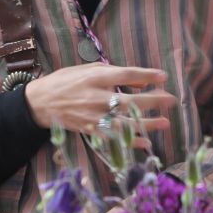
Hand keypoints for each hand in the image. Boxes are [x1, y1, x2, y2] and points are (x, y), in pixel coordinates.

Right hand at [24, 64, 175, 136]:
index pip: (126, 75)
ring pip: (125, 122)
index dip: (146, 76)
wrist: (40, 103)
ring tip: (165, 123)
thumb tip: (140, 82)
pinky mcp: (90, 131)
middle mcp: (96, 97)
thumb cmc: (66, 82)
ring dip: (147, 124)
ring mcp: (93, 116)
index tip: (164, 77)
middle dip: (154, 100)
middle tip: (172, 100)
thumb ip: (113, 73)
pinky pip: (114, 138)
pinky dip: (130, 142)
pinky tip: (146, 143)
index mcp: (95, 78)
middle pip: (130, 100)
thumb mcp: (88, 70)